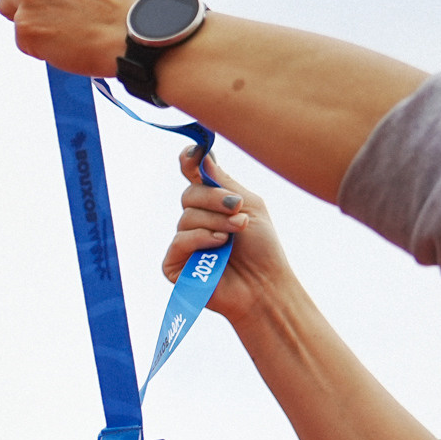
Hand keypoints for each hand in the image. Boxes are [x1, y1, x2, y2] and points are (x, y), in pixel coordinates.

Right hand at [160, 148, 298, 329]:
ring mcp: (184, 242)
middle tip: (238, 210)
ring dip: (216, 222)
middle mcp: (195, 220)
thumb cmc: (261, 248)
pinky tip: (220, 245)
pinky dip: (201, 239)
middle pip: (190, 194)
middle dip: (215, 200)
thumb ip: (224, 182)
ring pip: (187, 217)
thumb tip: (201, 155)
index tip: (194, 154)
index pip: (193, 176)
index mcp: (212, 203)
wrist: (265, 285)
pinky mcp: (175, 264)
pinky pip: (180, 240)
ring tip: (236, 233)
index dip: (189, 162)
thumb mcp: (249, 206)